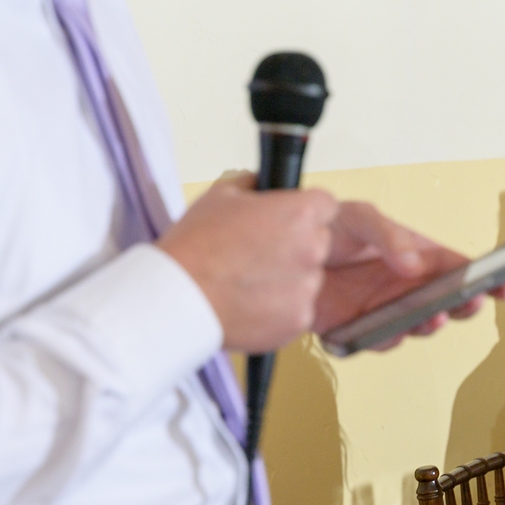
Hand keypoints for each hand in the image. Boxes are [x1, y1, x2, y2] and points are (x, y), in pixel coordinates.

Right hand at [156, 173, 337, 353]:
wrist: (178, 296)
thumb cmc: (195, 247)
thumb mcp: (221, 194)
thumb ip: (254, 185)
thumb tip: (263, 184)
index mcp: (299, 214)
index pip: (326, 205)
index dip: (306, 211)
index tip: (291, 220)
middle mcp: (311, 250)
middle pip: (319, 242)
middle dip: (297, 245)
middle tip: (260, 253)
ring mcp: (306, 288)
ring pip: (308, 278)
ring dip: (289, 279)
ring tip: (249, 281)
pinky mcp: (298, 320)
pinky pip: (297, 309)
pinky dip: (279, 309)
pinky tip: (250, 302)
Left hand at [312, 201, 504, 349]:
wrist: (279, 251)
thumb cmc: (323, 227)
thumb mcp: (360, 217)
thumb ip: (389, 236)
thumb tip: (413, 264)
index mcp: (413, 254)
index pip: (456, 267)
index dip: (485, 277)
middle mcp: (402, 285)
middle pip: (445, 302)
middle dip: (463, 306)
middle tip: (470, 303)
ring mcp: (382, 309)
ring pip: (416, 327)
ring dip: (428, 326)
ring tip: (432, 317)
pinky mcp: (356, 328)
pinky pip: (377, 341)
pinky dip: (384, 340)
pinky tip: (385, 331)